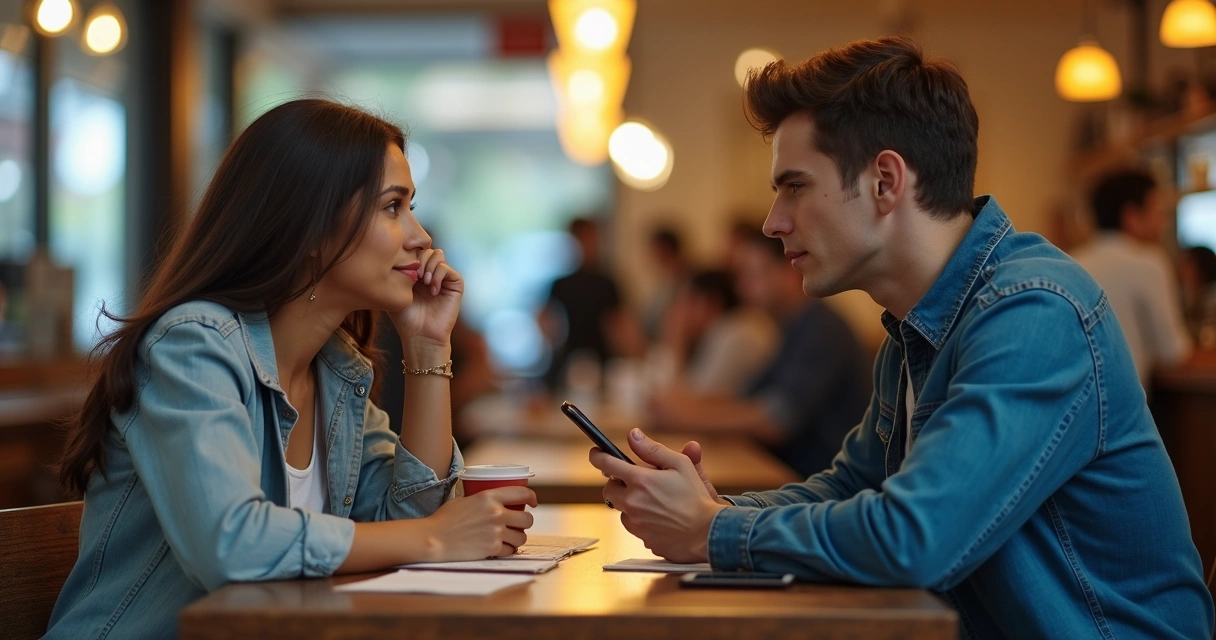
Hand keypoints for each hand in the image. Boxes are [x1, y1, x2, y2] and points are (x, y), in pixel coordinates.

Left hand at [392, 248, 463, 343]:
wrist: (420, 335)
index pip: (416, 251)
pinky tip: (432, 291)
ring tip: (423, 282)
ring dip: (429, 266)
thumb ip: (396, 272)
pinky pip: (448, 269)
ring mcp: (444, 278)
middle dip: (419, 258)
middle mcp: (431, 273)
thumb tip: (396, 254)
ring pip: (438, 254)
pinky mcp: (455, 285)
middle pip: (428, 249)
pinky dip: (438, 276)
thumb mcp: (395, 291)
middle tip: (414, 276)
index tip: (402, 265)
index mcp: (417, 273)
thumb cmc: (405, 318)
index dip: (409, 253)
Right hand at [424, 486, 536, 559]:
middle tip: (518, 525)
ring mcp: (495, 532)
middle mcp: (496, 513)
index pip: (522, 493)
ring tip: (510, 538)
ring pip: (522, 537)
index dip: (532, 498)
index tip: (532, 503)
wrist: (434, 539)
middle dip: (525, 522)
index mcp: (489, 497)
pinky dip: (508, 550)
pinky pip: (511, 550)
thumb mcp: (464, 500)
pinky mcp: (492, 549)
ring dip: (518, 538)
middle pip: (527, 519)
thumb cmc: (444, 519)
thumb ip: (482, 499)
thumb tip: (493, 500)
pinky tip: (501, 548)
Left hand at [589, 429, 727, 562]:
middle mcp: (632, 502)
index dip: (598, 456)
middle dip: (616, 482)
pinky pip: (631, 524)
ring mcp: (635, 522)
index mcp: (640, 481)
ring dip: (629, 502)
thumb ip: (652, 449)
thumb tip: (632, 435)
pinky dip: (638, 518)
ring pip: (620, 508)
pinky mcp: (641, 537)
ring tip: (653, 500)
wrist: (707, 532)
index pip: (606, 464)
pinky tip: (657, 516)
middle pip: (608, 489)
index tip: (596, 453)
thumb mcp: (680, 464)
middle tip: (634, 481)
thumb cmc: (696, 497)